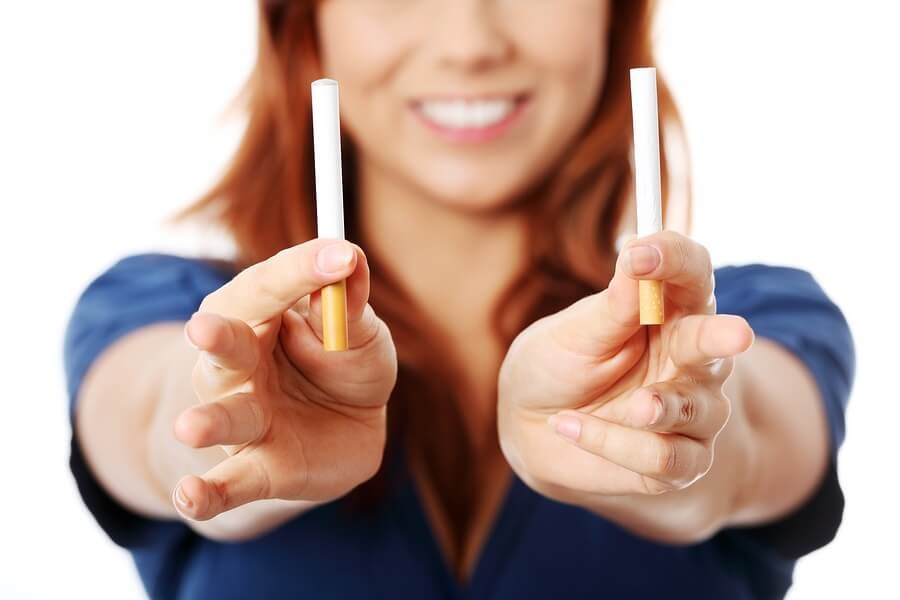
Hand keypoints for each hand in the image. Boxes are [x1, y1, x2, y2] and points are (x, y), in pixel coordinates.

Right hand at [172, 239, 396, 520]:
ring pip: (223, 416)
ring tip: (190, 428)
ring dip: (208, 421)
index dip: (304, 271)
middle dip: (216, 338)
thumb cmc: (344, 365)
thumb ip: (351, 307)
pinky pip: (229, 482)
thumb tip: (350, 264)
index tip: (343, 256)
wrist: (344, 429)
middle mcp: (238, 362)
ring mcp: (242, 416)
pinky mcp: (257, 467)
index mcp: (261, 313)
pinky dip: (207, 492)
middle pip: (225, 346)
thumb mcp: (361, 334)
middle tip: (204, 329)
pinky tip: (190, 497)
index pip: (272, 286)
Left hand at [498, 231, 753, 500]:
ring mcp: (692, 410)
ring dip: (659, 408)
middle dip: (722, 337)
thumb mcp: (573, 333)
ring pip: (696, 408)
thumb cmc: (556, 365)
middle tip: (735, 334)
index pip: (691, 273)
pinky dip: (612, 442)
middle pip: (718, 341)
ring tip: (628, 406)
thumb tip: (638, 259)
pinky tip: (568, 426)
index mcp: (669, 310)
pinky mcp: (679, 460)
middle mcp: (691, 357)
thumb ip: (612, 306)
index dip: (674, 259)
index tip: (640, 251)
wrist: (531, 428)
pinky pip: (664, 456)